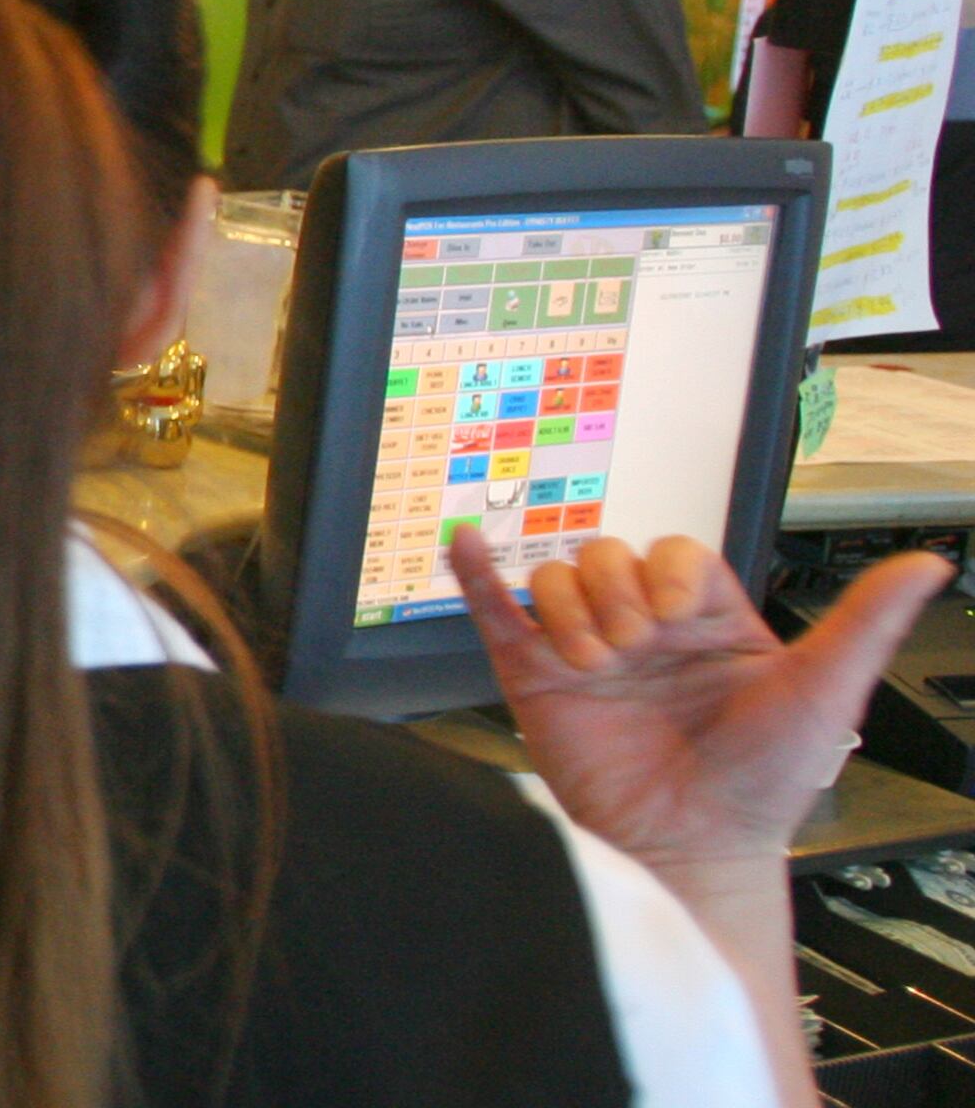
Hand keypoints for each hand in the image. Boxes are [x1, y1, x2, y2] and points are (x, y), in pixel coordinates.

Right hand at [452, 527, 947, 868]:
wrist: (691, 849)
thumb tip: (928, 564)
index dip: (668, 572)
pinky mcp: (534, 679)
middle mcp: (644, 631)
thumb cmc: (762, 785)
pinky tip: (467, 545)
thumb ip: (865, 624)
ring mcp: (585, 651)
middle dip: (616, 592)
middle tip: (634, 650)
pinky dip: (477, 574)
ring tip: (594, 661)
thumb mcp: (823, 692)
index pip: (675, 554)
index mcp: (709, 625)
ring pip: (556, 578)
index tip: (677, 619)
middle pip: (609, 555)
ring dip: (569, 607)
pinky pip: (497, 612)